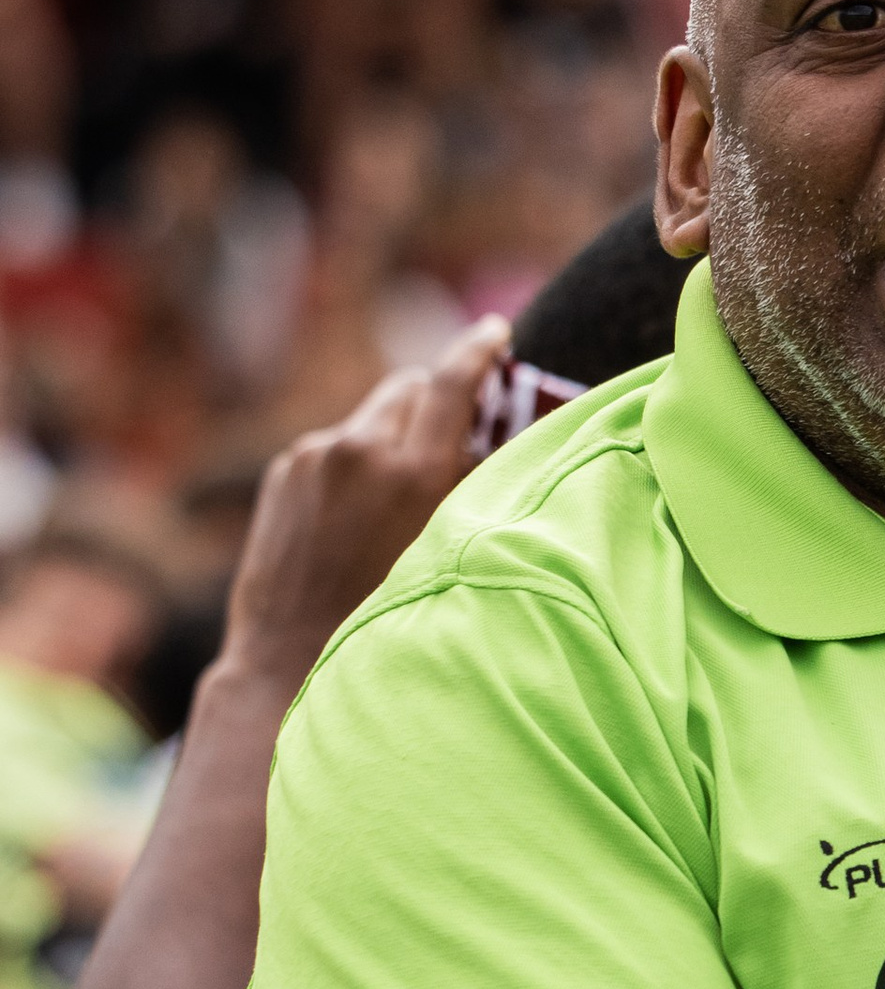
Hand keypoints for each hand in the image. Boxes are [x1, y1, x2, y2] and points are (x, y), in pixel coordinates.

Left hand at [218, 313, 510, 697]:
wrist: (288, 656)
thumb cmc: (381, 618)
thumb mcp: (443, 549)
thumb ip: (466, 485)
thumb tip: (483, 440)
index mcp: (410, 472)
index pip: (452, 382)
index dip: (479, 349)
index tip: (495, 332)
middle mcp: (358, 449)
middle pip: (410, 387)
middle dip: (436, 400)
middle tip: (459, 427)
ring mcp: (314, 455)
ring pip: (371, 418)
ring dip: (393, 437)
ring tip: (398, 496)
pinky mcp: (285, 470)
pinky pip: (335, 446)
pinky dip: (355, 463)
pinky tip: (355, 517)